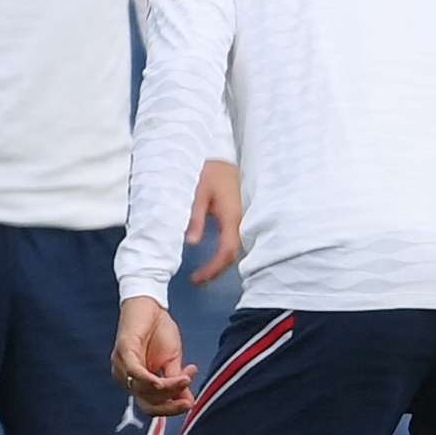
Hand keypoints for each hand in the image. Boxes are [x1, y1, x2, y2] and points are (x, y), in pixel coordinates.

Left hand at [110, 296, 196, 416]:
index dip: (170, 409)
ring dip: (168, 388)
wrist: (152, 304)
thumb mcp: (173, 361)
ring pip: (143, 390)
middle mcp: (125, 378)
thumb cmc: (159, 331)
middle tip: (189, 400)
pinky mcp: (123, 351)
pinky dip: (152, 380)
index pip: (151, 407)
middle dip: (170, 405)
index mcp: (136, 382)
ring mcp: (121, 366)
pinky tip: (167, 379)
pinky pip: (136, 373)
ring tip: (187, 378)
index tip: (190, 403)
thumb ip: (176, 382)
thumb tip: (189, 402)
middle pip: (147, 403)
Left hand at [186, 160, 244, 286]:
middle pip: (233, 255)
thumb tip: (192, 243)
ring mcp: (243, 218)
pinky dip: (226, 253)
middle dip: (217, 271)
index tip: (197, 278)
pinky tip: (215, 257)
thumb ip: (195, 218)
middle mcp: (241, 220)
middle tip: (198, 280)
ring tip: (204, 274)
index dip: (213, 268)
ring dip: (221, 264)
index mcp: (232, 216)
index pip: (226, 251)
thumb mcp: (198, 193)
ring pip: (236, 249)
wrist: (222, 154)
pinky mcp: (241, 216)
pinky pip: (236, 240)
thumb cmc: (210, 171)